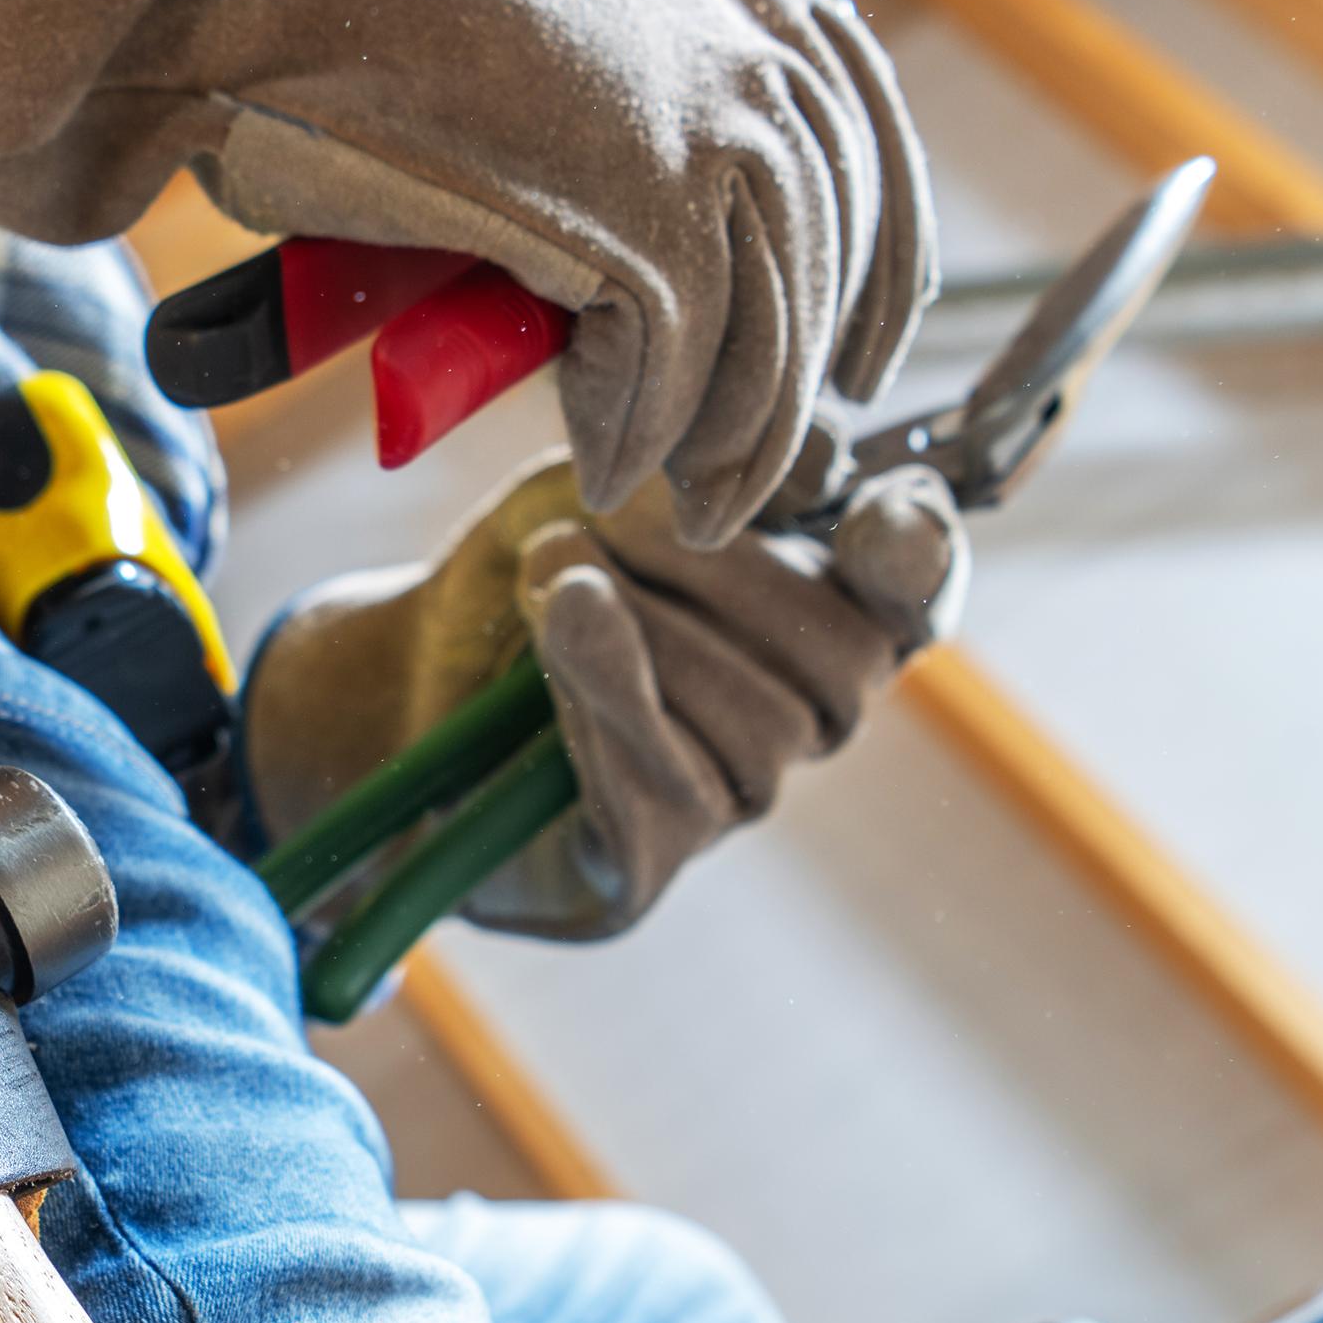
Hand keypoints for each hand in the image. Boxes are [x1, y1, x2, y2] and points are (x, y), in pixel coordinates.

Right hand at [0, 0, 933, 545]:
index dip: (879, 269)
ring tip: (680, 507)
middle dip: (792, 394)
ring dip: (722, 445)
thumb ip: (629, 89)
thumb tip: (682, 212)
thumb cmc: (360, 18)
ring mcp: (711, 138)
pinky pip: (675, 374)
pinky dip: (640, 442)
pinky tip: (606, 471)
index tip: (866, 360)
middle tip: (739, 485)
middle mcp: (750, 57)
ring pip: (765, 338)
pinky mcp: (647, 225)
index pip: (867, 144)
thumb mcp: (540, 24)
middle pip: (822, 264)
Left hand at [240, 440, 965, 938]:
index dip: (922, 563)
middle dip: (719, 576)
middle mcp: (796, 718)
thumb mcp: (611, 482)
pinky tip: (556, 636)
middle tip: (595, 524)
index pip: (919, 600)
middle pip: (841, 663)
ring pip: (754, 729)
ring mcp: (730, 797)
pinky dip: (605, 697)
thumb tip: (825, 460)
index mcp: (815, 613)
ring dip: (637, 632)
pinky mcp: (649, 862)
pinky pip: (665, 787)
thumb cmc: (532, 569)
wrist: (400, 675)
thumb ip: (714, 468)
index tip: (880, 513)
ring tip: (546, 578)